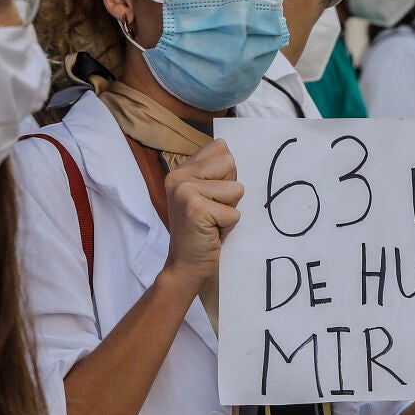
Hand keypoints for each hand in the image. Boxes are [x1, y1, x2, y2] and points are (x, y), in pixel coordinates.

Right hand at [161, 139, 243, 289]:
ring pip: (236, 188)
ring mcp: (184, 191)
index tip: (213, 196)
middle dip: (230, 191)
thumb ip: (217, 174)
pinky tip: (212, 232)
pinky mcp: (196, 209)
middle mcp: (178, 176)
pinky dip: (228, 225)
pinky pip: (234, 212)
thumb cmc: (203, 231)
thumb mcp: (207, 196)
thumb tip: (234, 158)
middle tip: (213, 211)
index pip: (220, 147)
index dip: (226, 173)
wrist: (186, 267)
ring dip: (230, 209)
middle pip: (230, 163)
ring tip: (213, 221)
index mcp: (181, 170)